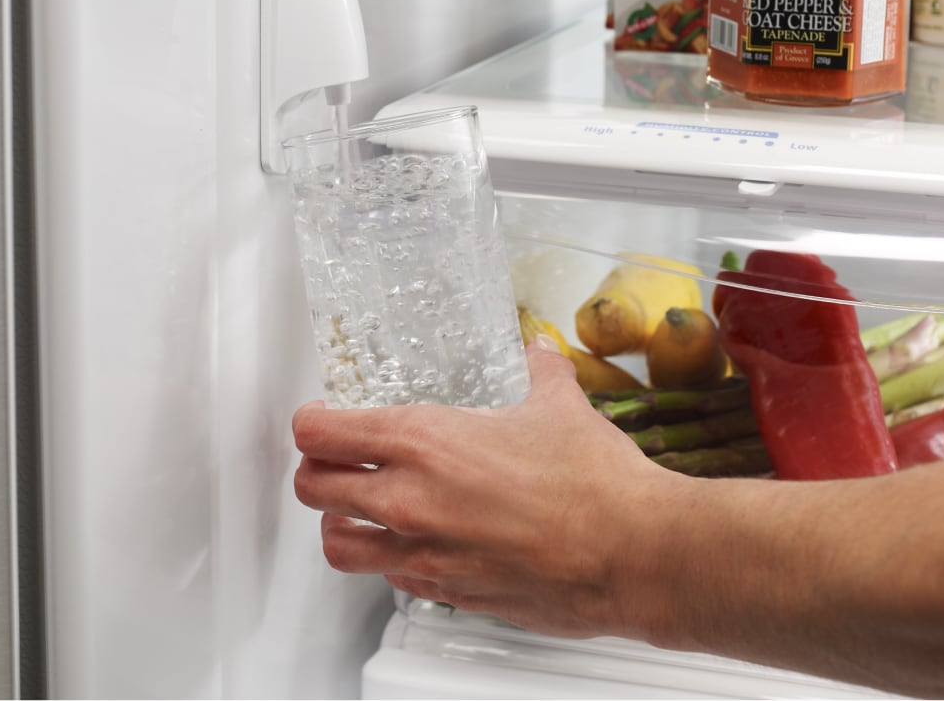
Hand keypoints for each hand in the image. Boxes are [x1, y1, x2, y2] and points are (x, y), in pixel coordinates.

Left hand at [292, 340, 677, 638]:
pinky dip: (388, 559)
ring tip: (354, 508)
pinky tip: (412, 543)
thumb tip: (538, 351)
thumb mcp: (559, 404)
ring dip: (338, 521)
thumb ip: (538, 371)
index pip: (321, 431)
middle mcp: (408, 499)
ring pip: (336, 544)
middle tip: (333, 459)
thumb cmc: (594, 482)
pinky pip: (390, 576)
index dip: (312, 421)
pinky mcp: (447, 591)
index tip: (321, 416)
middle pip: (312, 486)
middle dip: (316, 468)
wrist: (631, 552)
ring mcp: (423, 552)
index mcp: (423, 441)